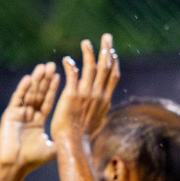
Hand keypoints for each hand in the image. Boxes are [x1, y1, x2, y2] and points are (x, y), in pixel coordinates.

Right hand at [0, 62, 59, 172]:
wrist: (14, 166)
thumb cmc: (32, 159)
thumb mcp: (52, 147)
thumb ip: (62, 138)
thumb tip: (78, 135)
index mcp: (37, 121)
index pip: (47, 101)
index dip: (52, 88)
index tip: (59, 75)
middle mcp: (28, 115)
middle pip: (38, 94)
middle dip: (45, 80)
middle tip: (52, 65)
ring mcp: (18, 114)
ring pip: (29, 94)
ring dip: (36, 80)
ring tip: (43, 67)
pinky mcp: (9, 115)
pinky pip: (18, 99)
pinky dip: (23, 88)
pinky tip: (29, 78)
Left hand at [50, 33, 119, 147]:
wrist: (73, 144)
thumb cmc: (83, 137)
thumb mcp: (98, 122)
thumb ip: (101, 111)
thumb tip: (105, 107)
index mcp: (105, 100)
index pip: (113, 76)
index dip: (113, 63)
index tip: (112, 52)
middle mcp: (98, 94)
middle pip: (106, 67)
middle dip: (106, 50)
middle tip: (106, 37)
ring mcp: (86, 94)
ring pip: (90, 67)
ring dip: (89, 53)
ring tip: (85, 42)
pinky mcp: (72, 95)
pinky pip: (72, 75)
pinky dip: (70, 65)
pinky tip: (66, 59)